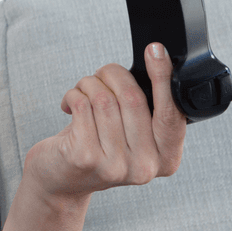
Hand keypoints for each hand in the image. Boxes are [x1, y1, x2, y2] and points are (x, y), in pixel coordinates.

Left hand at [24, 43, 186, 204]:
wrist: (61, 181)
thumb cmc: (98, 147)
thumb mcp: (132, 135)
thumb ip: (147, 111)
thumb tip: (152, 62)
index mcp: (166, 158)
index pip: (170, 112)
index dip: (163, 77)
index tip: (155, 49)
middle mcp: (144, 166)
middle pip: (133, 98)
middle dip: (112, 74)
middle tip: (101, 74)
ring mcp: (114, 165)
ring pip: (104, 99)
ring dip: (89, 84)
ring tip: (82, 91)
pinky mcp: (84, 157)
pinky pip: (82, 105)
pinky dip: (73, 95)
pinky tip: (69, 104)